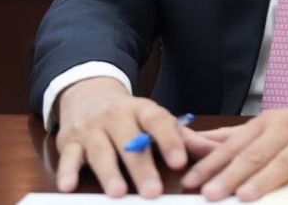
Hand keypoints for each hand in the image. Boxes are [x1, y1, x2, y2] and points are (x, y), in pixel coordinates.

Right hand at [54, 77, 216, 197]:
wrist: (88, 94)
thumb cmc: (130, 116)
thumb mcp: (155, 120)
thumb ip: (184, 139)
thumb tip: (220, 151)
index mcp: (142, 109)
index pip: (157, 121)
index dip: (168, 140)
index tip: (179, 161)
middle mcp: (116, 116)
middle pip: (129, 141)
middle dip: (141, 166)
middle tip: (152, 191)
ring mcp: (92, 129)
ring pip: (99, 150)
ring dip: (108, 172)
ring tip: (118, 192)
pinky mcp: (70, 142)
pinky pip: (67, 156)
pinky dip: (67, 171)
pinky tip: (68, 186)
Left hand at [180, 85, 287, 201]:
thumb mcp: (276, 121)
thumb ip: (240, 134)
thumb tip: (203, 143)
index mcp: (268, 123)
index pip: (234, 145)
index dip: (211, 164)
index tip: (190, 181)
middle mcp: (286, 129)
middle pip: (254, 154)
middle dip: (229, 175)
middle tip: (209, 193)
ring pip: (284, 161)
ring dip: (264, 179)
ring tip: (245, 196)